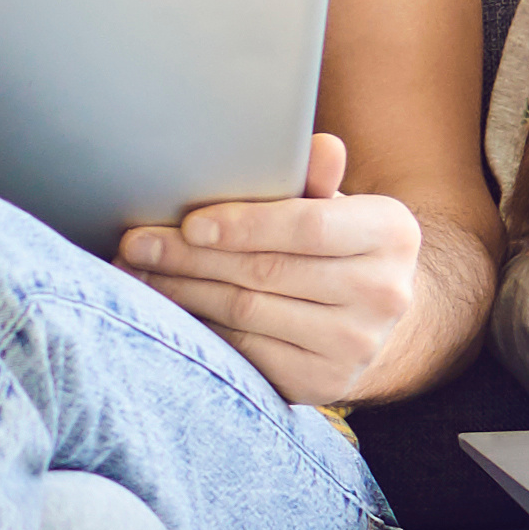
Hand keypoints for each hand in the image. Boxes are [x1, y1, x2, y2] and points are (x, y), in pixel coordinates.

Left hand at [117, 140, 419, 407]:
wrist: (371, 319)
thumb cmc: (337, 247)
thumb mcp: (333, 206)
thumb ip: (315, 179)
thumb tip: (319, 146)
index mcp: (392, 234)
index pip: (307, 226)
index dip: (243, 224)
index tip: (189, 222)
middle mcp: (385, 293)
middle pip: (266, 271)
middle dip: (190, 256)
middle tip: (136, 244)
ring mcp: (356, 345)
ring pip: (247, 312)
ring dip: (182, 291)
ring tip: (138, 271)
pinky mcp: (323, 382)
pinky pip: (245, 351)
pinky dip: (199, 328)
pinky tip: (167, 309)